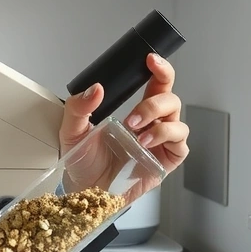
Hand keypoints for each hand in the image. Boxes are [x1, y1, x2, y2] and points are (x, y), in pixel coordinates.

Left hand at [59, 53, 190, 189]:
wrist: (84, 191)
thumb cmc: (83, 161)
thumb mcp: (71, 130)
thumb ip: (78, 107)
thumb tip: (94, 89)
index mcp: (134, 111)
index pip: (155, 84)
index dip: (160, 69)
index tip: (151, 60)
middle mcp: (151, 124)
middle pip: (170, 98)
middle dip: (155, 102)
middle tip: (132, 116)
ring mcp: (160, 142)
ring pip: (177, 119)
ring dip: (158, 120)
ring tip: (135, 131)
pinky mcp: (166, 160)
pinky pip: (179, 144)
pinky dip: (164, 138)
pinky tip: (145, 143)